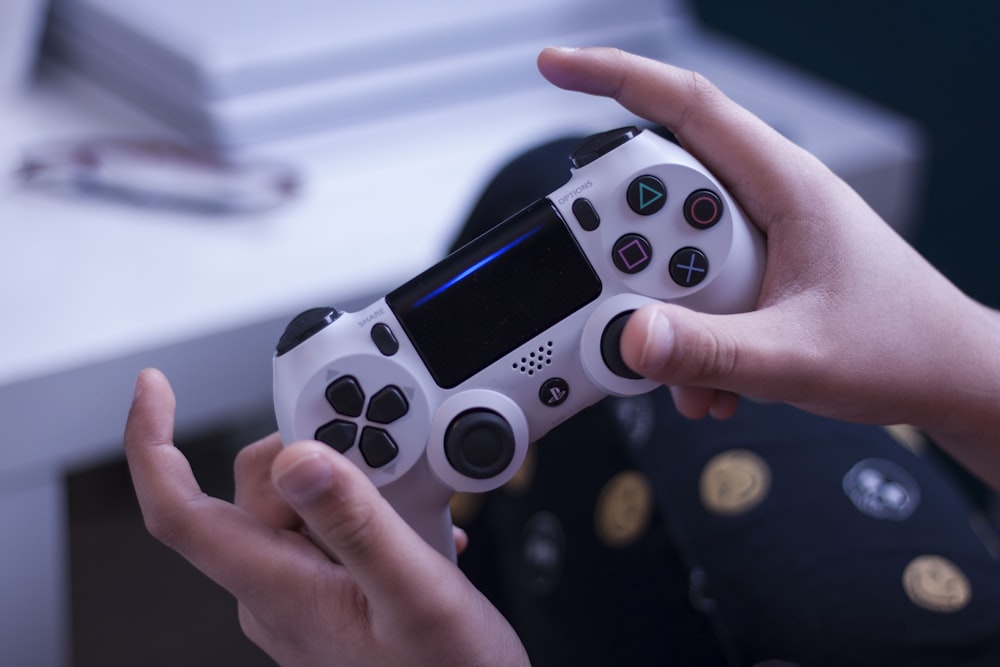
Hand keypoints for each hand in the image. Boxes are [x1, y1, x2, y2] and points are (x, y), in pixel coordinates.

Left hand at [124, 368, 528, 666]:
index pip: (179, 511)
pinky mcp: (327, 595)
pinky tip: (413, 530)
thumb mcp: (417, 593)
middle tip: (382, 461)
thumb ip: (356, 524)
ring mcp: (299, 596)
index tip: (154, 387)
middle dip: (315, 454)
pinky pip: (327, 530)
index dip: (151, 442)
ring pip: (299, 504)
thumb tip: (298, 460)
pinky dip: (367, 512)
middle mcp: (275, 592)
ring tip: (413, 512)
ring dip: (354, 487)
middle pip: (257, 489)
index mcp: (278, 589)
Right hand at [538, 47, 999, 484]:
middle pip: (662, 188)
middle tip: (627, 289)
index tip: (555, 68)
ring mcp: (760, 235)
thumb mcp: (796, 356)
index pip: (687, 105)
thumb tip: (632, 335)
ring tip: (694, 363)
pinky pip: (693, 286)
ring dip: (664, 305)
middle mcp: (766, 199)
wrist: (946, 378)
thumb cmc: (900, 348)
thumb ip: (709, 350)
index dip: (614, 76)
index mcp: (782, 185)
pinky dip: (686, 332)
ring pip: (673, 247)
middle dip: (631, 243)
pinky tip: (709, 378)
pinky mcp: (755, 271)